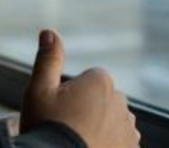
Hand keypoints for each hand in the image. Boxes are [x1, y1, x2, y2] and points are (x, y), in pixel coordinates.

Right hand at [20, 29, 139, 146]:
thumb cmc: (47, 127)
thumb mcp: (38, 90)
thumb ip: (48, 59)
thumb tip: (49, 31)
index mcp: (101, 82)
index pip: (88, 78)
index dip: (70, 93)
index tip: (59, 109)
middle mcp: (121, 103)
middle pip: (101, 99)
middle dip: (87, 109)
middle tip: (65, 127)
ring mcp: (129, 130)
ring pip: (111, 121)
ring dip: (99, 128)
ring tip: (77, 142)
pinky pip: (120, 142)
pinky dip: (108, 144)